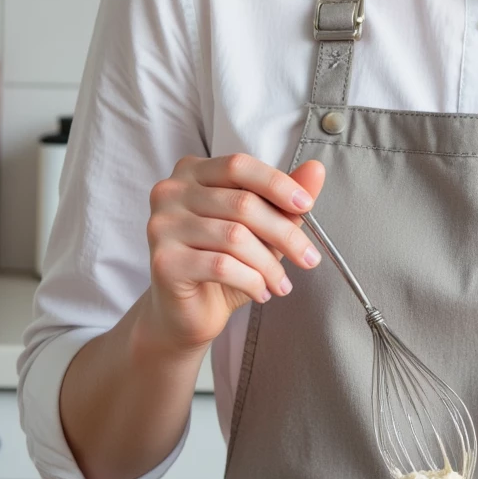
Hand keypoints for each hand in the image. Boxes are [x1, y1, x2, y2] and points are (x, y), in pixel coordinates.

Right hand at [140, 152, 325, 358]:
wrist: (185, 312)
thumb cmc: (222, 264)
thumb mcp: (259, 228)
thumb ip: (282, 198)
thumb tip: (316, 170)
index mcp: (192, 172)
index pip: (239, 166)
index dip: (277, 184)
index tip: (307, 206)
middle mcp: (170, 192)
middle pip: (242, 204)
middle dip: (285, 234)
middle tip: (309, 258)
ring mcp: (161, 226)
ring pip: (235, 237)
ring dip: (269, 265)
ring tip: (282, 284)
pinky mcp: (164, 261)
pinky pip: (221, 265)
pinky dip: (251, 281)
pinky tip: (261, 292)